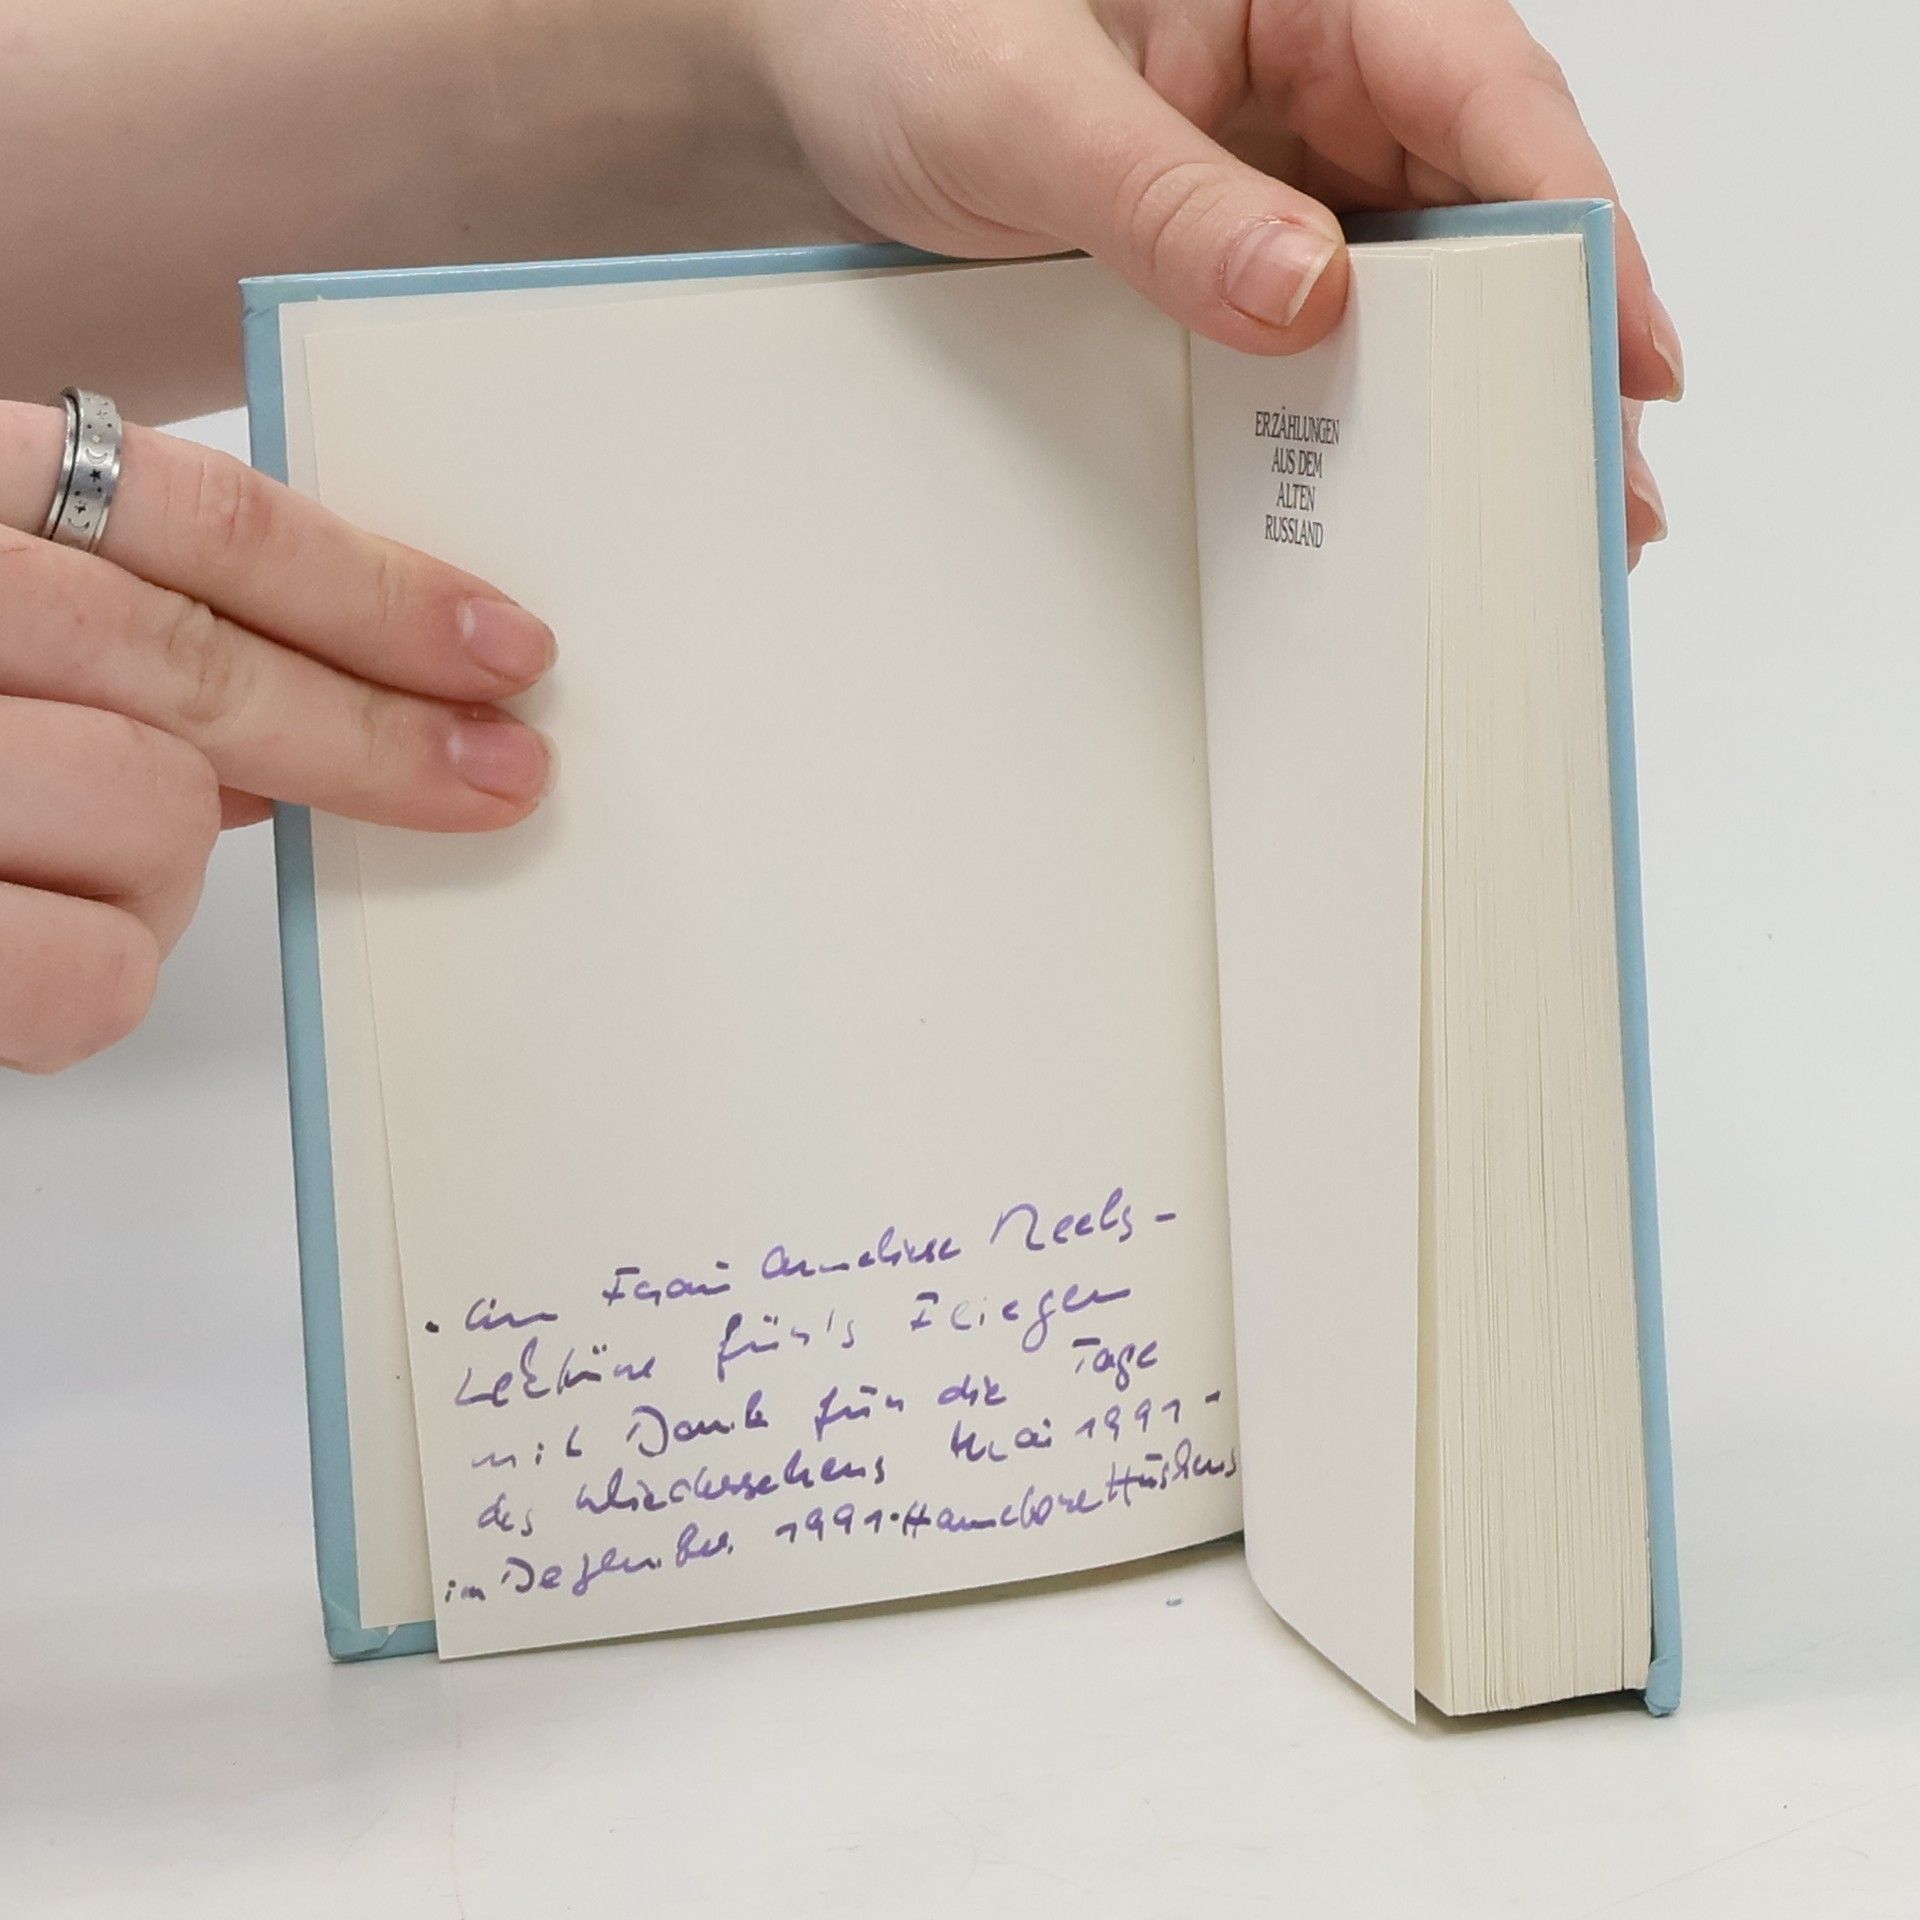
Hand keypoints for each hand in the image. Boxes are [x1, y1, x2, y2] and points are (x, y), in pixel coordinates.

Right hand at [0, 402, 554, 1072]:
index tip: (504, 646)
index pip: (186, 513)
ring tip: (91, 871)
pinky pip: (85, 970)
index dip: (370, 582)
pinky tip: (49, 949)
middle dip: (375, 731)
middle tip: (499, 775)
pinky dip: (104, 976)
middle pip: (193, 659)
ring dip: (169, 866)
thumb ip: (119, 641)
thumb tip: (327, 701)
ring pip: (148, 808)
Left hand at [754, 0, 1678, 559]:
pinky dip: (1365, 391)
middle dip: (1545, 335)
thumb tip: (1306, 295)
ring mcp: (1278, 153)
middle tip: (1598, 481)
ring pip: (1417, 265)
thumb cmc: (899, 26)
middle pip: (1482, 198)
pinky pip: (1327, 310)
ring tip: (1527, 503)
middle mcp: (1316, 61)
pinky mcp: (1231, 230)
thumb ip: (1163, 199)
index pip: (1484, 92)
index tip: (1627, 348)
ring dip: (1468, 382)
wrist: (807, 66)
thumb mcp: (1024, 112)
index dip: (1575, 223)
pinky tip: (1396, 472)